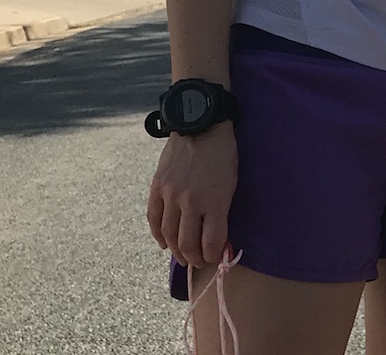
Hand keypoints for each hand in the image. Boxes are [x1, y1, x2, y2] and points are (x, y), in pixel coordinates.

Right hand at [148, 122, 238, 268]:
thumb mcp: (232, 181)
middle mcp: (191, 201)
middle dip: (194, 259)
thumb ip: (223, 209)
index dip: (212, 256)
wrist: (200, 123)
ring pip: (169, 236)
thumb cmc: (223, 152)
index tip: (214, 258)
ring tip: (183, 256)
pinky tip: (164, 243)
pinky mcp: (156, 187)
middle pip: (188, 244)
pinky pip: (153, 219)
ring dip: (176, 251)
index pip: (211, 243)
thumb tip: (217, 236)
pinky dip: (158, 235)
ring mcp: (171, 195)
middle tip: (198, 262)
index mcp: (215, 200)